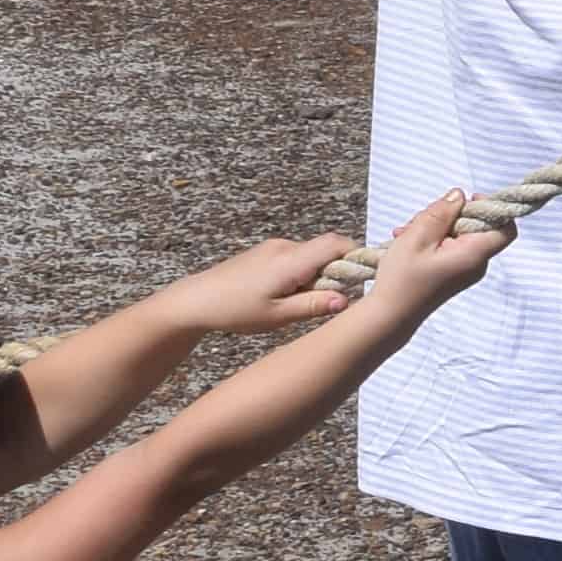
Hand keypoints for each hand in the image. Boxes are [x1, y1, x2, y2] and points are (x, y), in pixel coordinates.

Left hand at [161, 235, 359, 339]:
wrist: (195, 300)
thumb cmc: (235, 310)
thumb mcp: (278, 316)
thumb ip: (314, 306)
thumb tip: (348, 300)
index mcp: (291, 261)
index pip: (336, 244)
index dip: (357, 255)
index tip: (366, 276)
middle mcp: (284, 247)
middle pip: (326, 250)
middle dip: (338, 271)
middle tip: (336, 299)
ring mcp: (273, 248)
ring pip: (311, 255)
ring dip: (319, 274)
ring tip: (307, 302)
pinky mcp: (265, 253)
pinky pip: (296, 258)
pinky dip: (304, 273)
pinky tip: (291, 296)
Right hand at [355, 194, 509, 316]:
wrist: (389, 316)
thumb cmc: (402, 280)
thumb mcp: (417, 237)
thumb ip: (441, 213)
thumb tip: (460, 195)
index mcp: (474, 255)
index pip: (505, 228)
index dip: (491, 208)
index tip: (466, 201)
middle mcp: (476, 264)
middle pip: (477, 226)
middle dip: (449, 216)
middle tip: (420, 219)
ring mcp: (465, 270)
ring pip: (459, 235)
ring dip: (434, 227)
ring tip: (406, 233)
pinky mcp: (453, 273)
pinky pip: (449, 247)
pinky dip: (431, 241)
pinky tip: (407, 242)